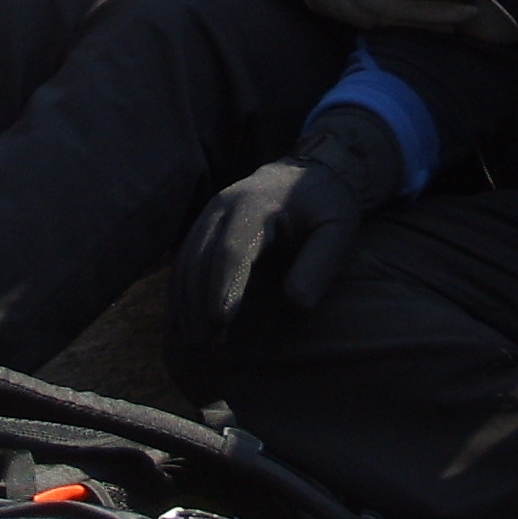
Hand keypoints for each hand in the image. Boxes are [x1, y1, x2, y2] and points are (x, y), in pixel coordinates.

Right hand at [170, 105, 400, 350]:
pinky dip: (181, 292)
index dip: (224, 286)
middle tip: (204, 346)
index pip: (232, 249)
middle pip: (200, 257)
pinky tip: (182, 321)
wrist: (310, 172)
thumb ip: (320, 263)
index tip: (221, 322)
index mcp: (255, 204)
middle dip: (198, 304)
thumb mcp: (337, 230)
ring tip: (194, 343)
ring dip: (184, 303)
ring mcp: (210, 213)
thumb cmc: (326, 205)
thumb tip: (296, 301)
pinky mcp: (205, 225)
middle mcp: (224, 205)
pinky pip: (184, 259)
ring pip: (185, 260)